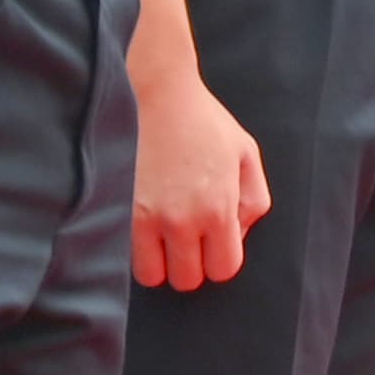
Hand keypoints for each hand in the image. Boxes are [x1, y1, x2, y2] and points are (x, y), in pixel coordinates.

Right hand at [129, 51, 269, 290]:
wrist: (160, 94)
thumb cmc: (206, 122)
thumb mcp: (247, 155)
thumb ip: (254, 201)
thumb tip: (237, 235)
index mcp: (218, 209)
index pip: (223, 269)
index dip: (220, 258)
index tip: (214, 240)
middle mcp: (182, 221)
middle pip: (187, 280)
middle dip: (191, 263)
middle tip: (188, 236)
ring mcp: (147, 218)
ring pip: (153, 277)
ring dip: (160, 262)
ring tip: (164, 234)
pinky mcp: (121, 211)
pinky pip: (128, 257)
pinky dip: (137, 250)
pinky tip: (146, 225)